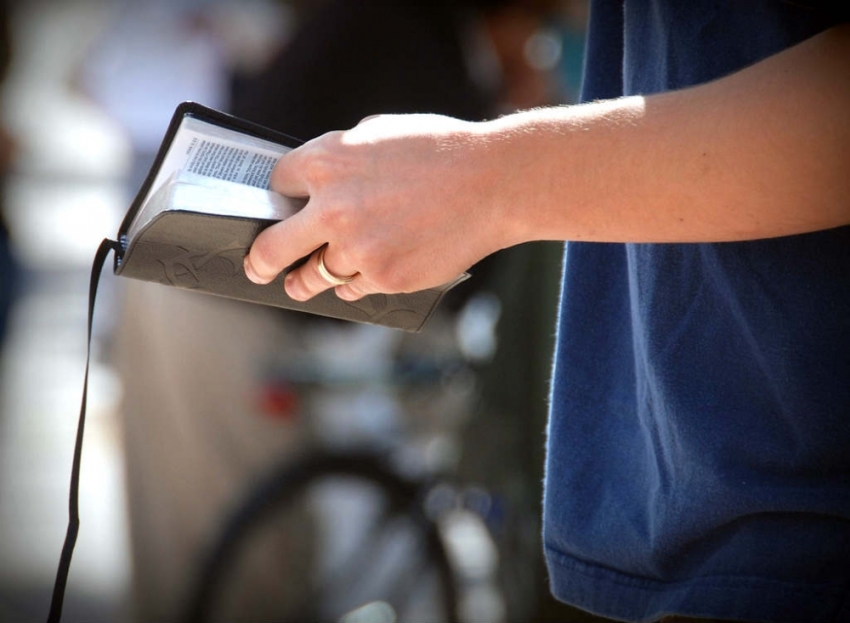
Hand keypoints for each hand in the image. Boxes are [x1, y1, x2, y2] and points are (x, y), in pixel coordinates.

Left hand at [243, 114, 512, 300]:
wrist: (492, 183)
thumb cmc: (441, 151)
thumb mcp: (379, 133)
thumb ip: (341, 157)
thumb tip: (318, 181)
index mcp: (326, 162)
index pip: (277, 183)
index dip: (280, 195)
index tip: (281, 206)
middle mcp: (332, 209)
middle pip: (272, 246)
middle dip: (259, 260)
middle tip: (257, 268)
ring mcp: (356, 249)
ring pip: (314, 275)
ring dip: (306, 279)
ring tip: (298, 284)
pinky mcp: (384, 277)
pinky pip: (352, 288)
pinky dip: (353, 283)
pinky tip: (357, 277)